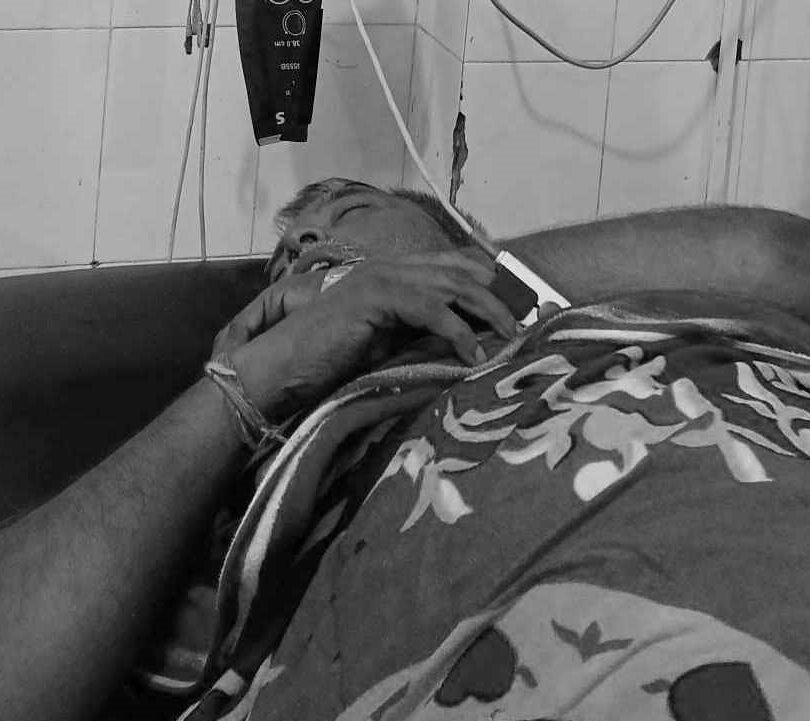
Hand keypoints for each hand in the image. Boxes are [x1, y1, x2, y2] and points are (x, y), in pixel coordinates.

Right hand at [216, 250, 518, 416]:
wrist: (281, 366)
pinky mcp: (374, 298)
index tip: (519, 306)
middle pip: (461, 272)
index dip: (489, 281)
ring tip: (511, 338)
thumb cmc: (328, 361)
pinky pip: (429, 310)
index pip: (454, 264)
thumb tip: (466, 345)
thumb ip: (419, 334)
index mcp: (393, 273)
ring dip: (487, 313)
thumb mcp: (386, 343)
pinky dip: (457, 332)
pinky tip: (472, 355)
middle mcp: (389, 268)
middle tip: (527, 322)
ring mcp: (381, 278)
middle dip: (499, 296)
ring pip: (452, 286)